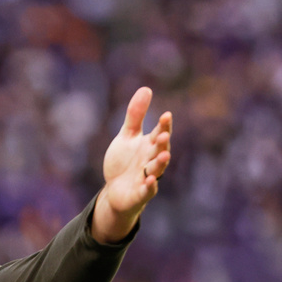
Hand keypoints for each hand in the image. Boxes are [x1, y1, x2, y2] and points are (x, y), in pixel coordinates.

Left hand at [91, 86, 172, 243]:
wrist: (115, 190)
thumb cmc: (124, 162)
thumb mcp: (127, 136)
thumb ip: (136, 115)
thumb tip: (146, 88)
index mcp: (149, 145)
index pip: (159, 133)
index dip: (163, 126)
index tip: (166, 115)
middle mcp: (151, 160)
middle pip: (159, 150)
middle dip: (162, 144)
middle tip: (163, 135)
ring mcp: (147, 177)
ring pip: (156, 169)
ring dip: (160, 163)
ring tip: (163, 156)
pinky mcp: (140, 194)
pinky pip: (147, 190)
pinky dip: (149, 186)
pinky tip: (149, 180)